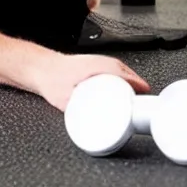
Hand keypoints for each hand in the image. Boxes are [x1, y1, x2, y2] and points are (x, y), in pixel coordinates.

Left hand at [36, 53, 150, 111]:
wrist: (40, 67)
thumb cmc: (51, 78)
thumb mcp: (65, 99)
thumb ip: (77, 112)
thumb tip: (90, 127)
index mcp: (95, 66)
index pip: (123, 73)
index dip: (137, 84)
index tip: (146, 94)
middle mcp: (98, 61)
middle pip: (125, 71)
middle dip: (137, 84)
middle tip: (145, 99)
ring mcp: (96, 60)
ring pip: (120, 68)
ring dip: (131, 79)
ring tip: (137, 94)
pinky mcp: (94, 63)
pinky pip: (114, 67)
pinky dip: (123, 75)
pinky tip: (124, 85)